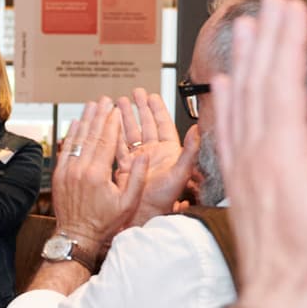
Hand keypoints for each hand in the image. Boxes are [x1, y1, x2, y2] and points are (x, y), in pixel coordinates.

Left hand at [50, 97, 148, 257]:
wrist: (76, 235)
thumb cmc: (104, 222)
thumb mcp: (127, 203)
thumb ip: (136, 178)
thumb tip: (143, 155)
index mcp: (98, 174)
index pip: (106, 141)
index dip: (112, 123)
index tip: (116, 110)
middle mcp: (80, 169)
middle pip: (91, 135)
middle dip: (99, 116)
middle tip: (104, 100)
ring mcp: (67, 171)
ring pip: (76, 139)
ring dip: (84, 120)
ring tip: (91, 105)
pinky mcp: (58, 175)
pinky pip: (65, 149)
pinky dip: (70, 135)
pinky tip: (74, 123)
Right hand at [113, 89, 200, 224]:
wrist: (144, 214)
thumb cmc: (164, 199)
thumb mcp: (180, 173)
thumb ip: (190, 150)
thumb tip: (197, 129)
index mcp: (168, 152)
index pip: (162, 124)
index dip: (157, 109)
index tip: (151, 96)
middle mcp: (153, 154)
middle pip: (145, 124)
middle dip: (140, 108)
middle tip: (134, 93)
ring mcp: (138, 159)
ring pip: (131, 132)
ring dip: (125, 117)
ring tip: (119, 103)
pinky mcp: (125, 167)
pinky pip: (119, 146)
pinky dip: (114, 134)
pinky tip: (109, 123)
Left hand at [210, 0, 306, 307]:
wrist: (280, 304)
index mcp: (284, 158)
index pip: (283, 85)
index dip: (288, 43)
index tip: (293, 7)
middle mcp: (257, 157)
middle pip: (259, 84)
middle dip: (268, 38)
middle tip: (276, 0)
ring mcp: (244, 170)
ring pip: (239, 101)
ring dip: (246, 60)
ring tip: (247, 25)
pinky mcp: (240, 184)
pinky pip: (227, 130)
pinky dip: (227, 101)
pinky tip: (227, 85)